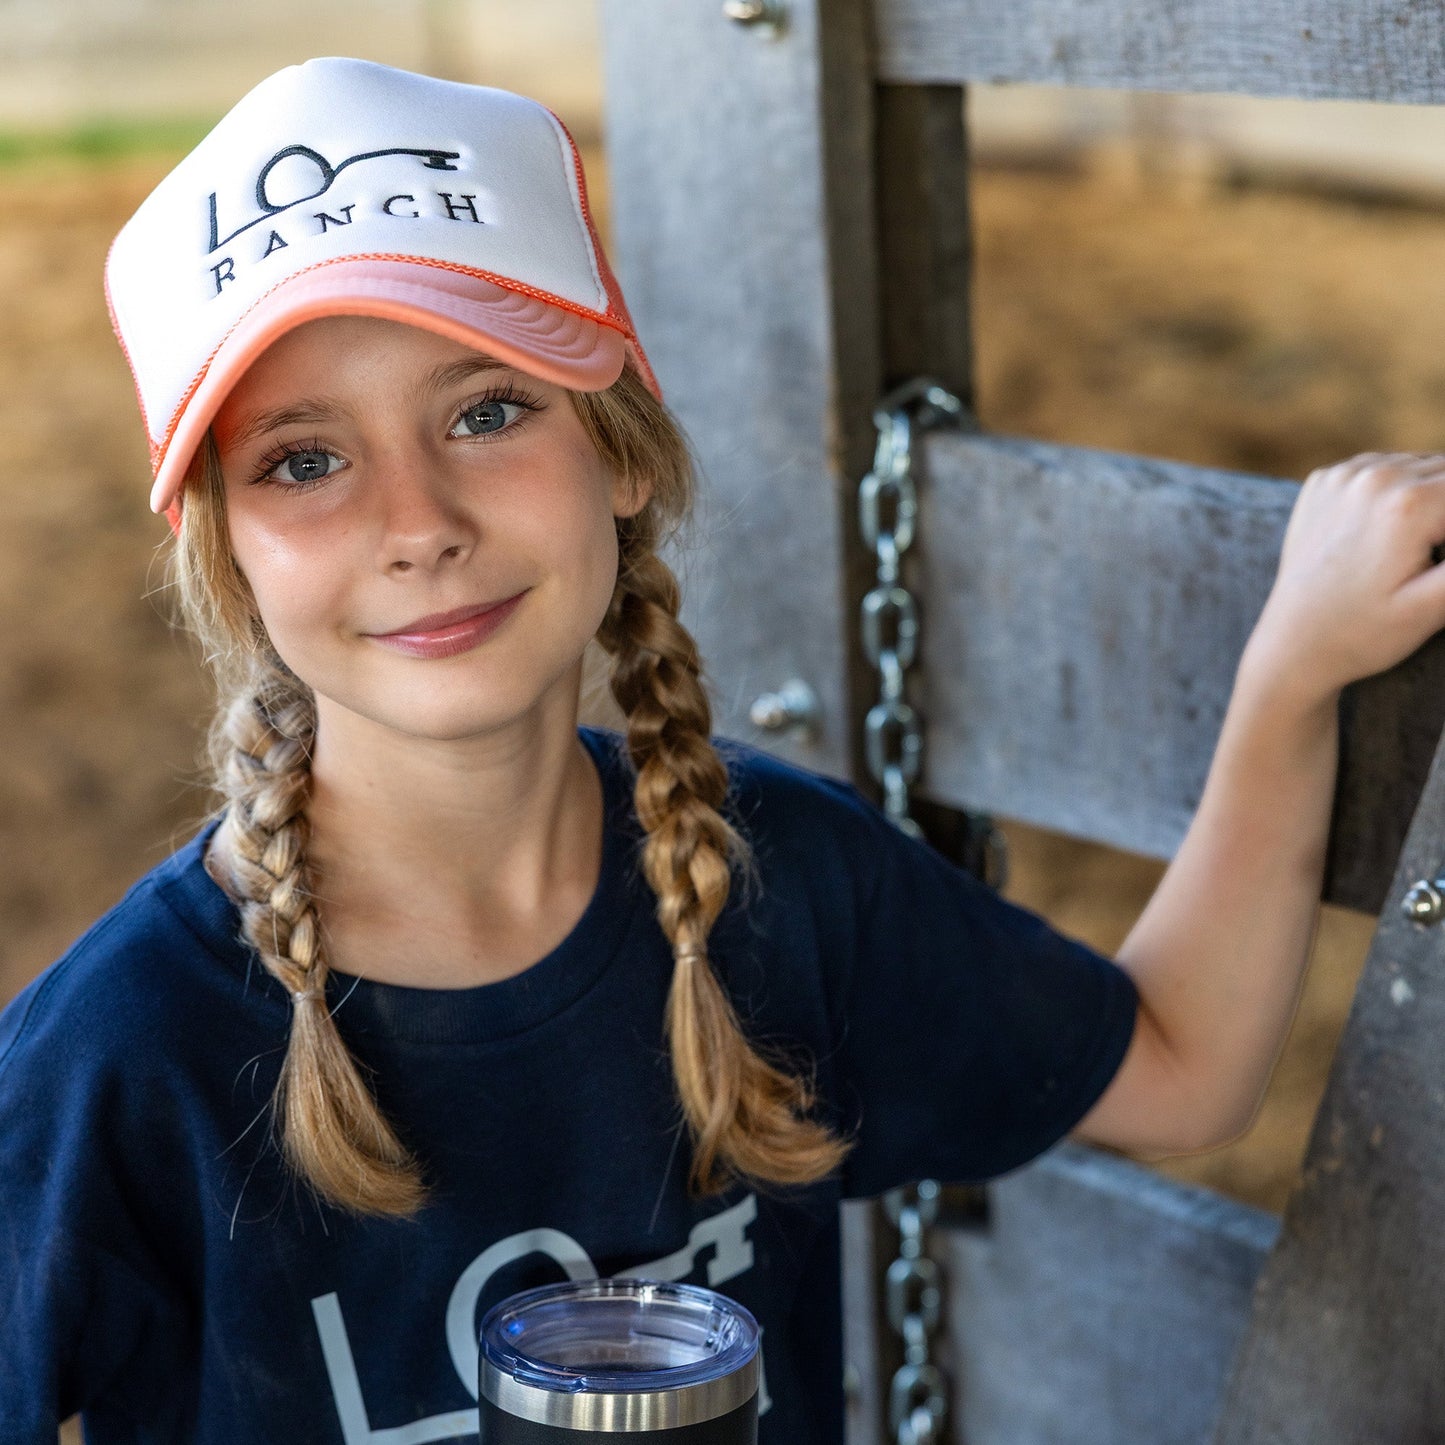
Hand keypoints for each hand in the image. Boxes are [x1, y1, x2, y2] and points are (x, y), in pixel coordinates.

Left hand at [1245, 451, 1444, 704]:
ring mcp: (1343, 476)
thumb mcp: (1431, 608)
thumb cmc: (1365, 634)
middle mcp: (1374, 476)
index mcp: (1409, 504)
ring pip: (1417, 466)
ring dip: (1428, 497)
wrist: (1292, 645)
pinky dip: (1390, 492)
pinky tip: (1380, 534)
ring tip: (1406, 550)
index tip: (1435, 564)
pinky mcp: (1322, 482)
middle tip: (1426, 557)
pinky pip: (1378, 469)